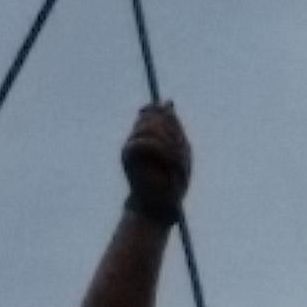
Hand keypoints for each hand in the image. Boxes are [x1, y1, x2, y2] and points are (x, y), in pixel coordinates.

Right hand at [121, 102, 192, 217]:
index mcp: (150, 135)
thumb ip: (173, 127)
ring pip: (149, 127)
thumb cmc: (172, 181)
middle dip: (171, 129)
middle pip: (152, 114)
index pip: (151, 110)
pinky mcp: (126, 154)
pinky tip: (167, 161)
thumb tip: (168, 101)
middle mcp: (138, 137)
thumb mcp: (180, 150)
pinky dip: (159, 150)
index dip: (162, 113)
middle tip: (180, 149)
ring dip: (168, 142)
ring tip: (175, 159)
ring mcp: (131, 144)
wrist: (161, 204)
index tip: (175, 130)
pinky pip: (143, 141)